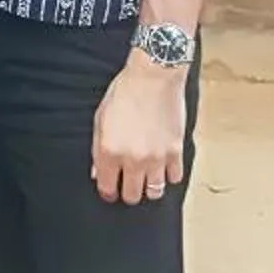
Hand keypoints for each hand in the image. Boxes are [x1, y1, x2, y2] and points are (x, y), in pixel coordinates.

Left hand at [92, 64, 187, 204]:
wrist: (153, 76)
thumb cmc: (124, 93)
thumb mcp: (100, 119)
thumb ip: (97, 149)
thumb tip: (98, 172)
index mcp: (110, 151)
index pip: (107, 188)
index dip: (108, 192)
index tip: (110, 189)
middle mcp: (132, 159)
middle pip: (132, 195)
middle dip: (127, 192)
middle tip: (128, 183)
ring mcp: (156, 158)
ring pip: (154, 192)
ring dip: (148, 188)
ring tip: (146, 178)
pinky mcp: (175, 151)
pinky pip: (174, 178)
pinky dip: (169, 176)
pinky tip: (163, 166)